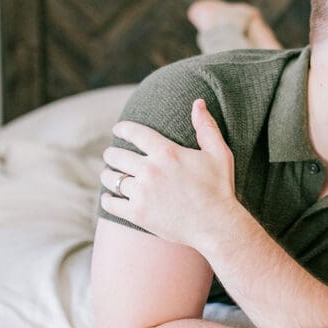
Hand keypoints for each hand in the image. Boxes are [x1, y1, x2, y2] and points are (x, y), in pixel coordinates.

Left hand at [99, 99, 243, 251]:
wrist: (217, 225)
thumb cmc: (220, 188)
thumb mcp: (219, 153)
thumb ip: (206, 126)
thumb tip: (198, 102)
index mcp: (167, 152)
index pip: (135, 133)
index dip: (122, 129)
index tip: (117, 129)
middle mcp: (151, 170)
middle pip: (117, 155)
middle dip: (111, 154)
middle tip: (111, 155)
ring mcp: (142, 193)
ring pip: (112, 179)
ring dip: (108, 175)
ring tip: (109, 175)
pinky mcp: (138, 214)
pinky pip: (111, 203)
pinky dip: (108, 199)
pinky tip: (109, 197)